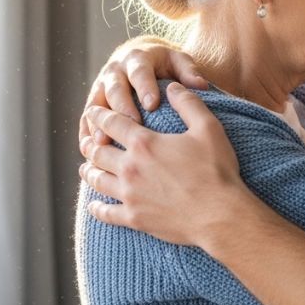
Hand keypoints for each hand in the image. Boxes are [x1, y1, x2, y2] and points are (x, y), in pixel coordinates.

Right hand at [79, 37, 209, 147]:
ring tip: (103, 142)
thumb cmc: (164, 65)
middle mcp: (115, 71)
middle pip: (115, 89)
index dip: (145, 87)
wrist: (139, 59)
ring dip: (98, 123)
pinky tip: (88, 150)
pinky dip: (86, 133)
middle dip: (122, 107)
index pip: (140, 72)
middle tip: (132, 126)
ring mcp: (100, 86)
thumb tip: (200, 85)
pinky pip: (86, 118)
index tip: (153, 104)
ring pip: (95, 104)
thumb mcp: (178, 61)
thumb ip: (188, 72)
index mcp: (137, 59)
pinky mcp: (93, 102)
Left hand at [80, 83, 251, 246]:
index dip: (100, 114)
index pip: (113, 123)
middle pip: (99, 152)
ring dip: (88, 172)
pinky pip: (106, 213)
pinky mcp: (134, 218)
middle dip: (90, 144)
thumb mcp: (208, 128)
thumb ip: (188, 104)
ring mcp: (129, 195)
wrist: (219, 215)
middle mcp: (130, 168)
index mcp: (145, 143)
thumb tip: (172, 86)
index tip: (92, 111)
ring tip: (85, 168)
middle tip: (86, 141)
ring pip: (97, 180)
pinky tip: (93, 205)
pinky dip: (96, 208)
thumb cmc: (216, 170)